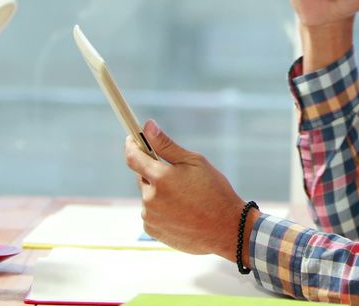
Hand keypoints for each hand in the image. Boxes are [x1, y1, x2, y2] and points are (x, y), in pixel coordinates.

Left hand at [124, 120, 245, 259]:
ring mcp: (150, 216)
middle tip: (177, 175)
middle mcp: (151, 198)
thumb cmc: (215, 192)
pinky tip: (181, 212)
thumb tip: (148, 126)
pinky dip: (161, 209)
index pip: (133, 157)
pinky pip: (151, 213)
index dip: (131, 146)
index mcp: (161, 178)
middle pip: (142, 177)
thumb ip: (167, 145)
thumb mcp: (195, 162)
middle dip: (154, 172)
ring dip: (159, 193)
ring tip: (184, 198)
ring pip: (148, 196)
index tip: (132, 139)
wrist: (226, 229)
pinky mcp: (152, 231)